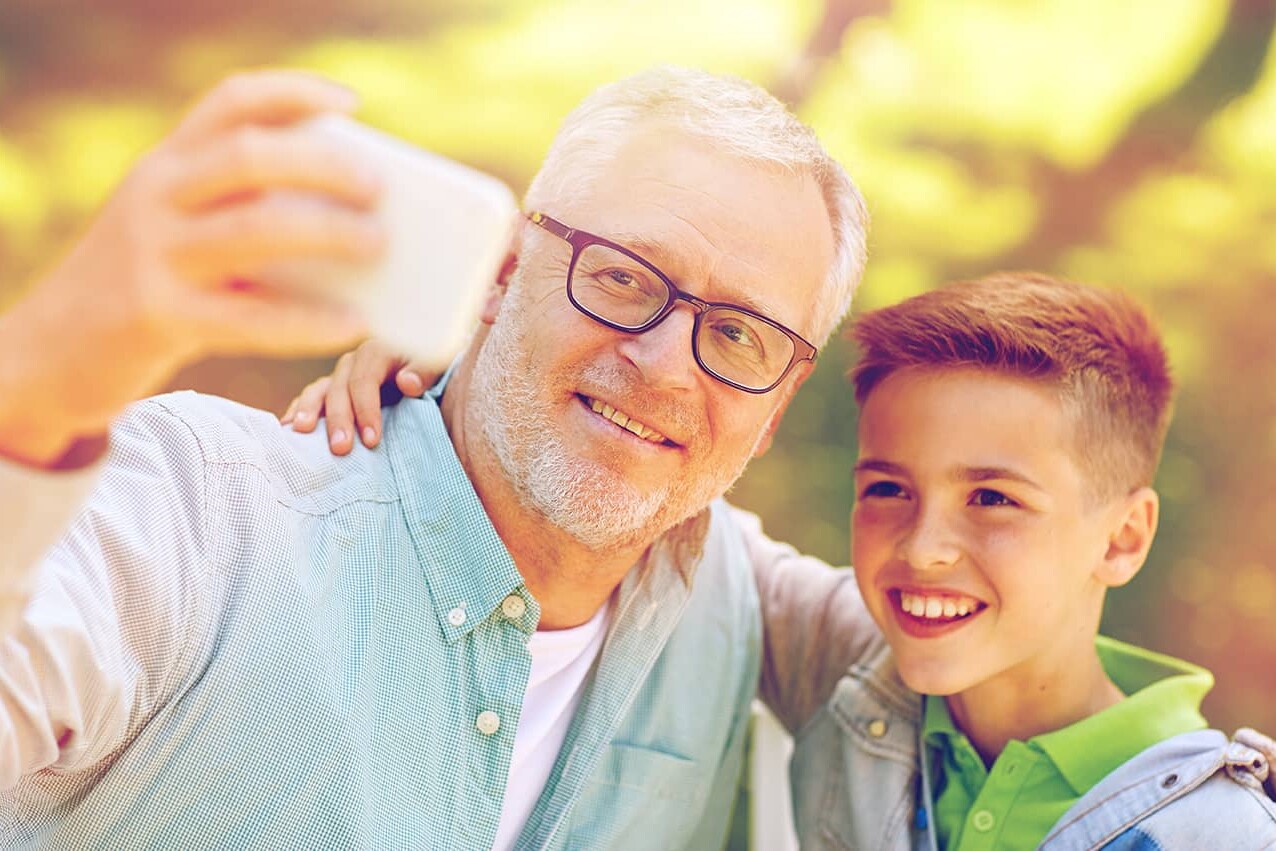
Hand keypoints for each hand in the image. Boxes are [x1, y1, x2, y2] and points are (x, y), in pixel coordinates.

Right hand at [0, 69, 386, 465]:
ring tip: (378, 244)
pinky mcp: (160, 317)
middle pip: (249, 157)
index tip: (350, 103)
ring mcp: (154, 254)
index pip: (230, 102)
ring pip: (255, 229)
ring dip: (329, 233)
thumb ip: (238, 214)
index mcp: (167, 164)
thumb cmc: (146, 286)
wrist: (52, 351)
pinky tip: (353, 322)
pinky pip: (252, 318)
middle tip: (378, 188)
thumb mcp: (174, 228)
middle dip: (324, 165)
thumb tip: (357, 230)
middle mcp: (156, 196)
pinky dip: (311, 320)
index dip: (294, 92)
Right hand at [281, 339, 439, 454]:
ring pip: (319, 391)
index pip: (365, 381)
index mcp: (377, 352)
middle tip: (340, 449)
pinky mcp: (330, 390)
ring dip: (309, 411)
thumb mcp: (434, 366)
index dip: (366, 410)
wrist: (420, 371)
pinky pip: (311, 398)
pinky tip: (287, 429)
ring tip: (301, 431)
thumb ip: (424, 372)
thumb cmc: (427, 371)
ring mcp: (338, 376)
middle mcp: (353, 362)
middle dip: (339, 419)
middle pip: (339, 389)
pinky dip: (298, 411)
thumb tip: (406, 383)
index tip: (371, 440)